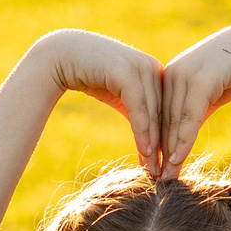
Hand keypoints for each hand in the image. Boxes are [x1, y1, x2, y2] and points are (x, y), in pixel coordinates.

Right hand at [30, 30, 165, 174]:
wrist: (62, 57)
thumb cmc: (90, 76)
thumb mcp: (120, 97)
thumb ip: (138, 113)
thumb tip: (150, 144)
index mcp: (155, 71)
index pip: (166, 110)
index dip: (167, 139)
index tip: (167, 165)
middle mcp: (152, 66)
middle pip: (163, 113)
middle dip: (163, 146)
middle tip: (164, 174)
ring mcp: (141, 67)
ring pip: (153, 113)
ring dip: (154, 144)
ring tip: (154, 168)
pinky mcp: (127, 72)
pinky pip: (139, 108)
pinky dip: (142, 131)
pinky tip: (144, 152)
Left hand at [156, 20, 230, 179]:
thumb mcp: (209, 94)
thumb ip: (193, 111)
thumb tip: (181, 136)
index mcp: (170, 75)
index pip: (160, 114)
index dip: (156, 142)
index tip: (154, 166)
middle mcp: (173, 73)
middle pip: (163, 120)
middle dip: (159, 151)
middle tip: (155, 179)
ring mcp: (184, 74)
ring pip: (174, 121)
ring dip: (169, 151)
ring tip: (166, 176)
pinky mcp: (199, 80)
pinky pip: (188, 117)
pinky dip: (183, 140)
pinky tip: (178, 160)